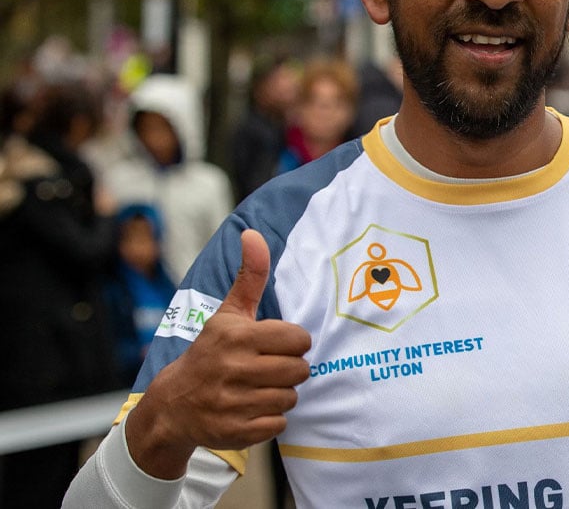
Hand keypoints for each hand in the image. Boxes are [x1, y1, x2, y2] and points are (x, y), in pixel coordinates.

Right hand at [125, 230, 311, 478]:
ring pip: (290, 398)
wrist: (172, 404)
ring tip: (260, 388)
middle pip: (299, 371)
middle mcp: (233, 369)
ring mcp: (231, 403)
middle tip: (270, 369)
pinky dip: (270, 419)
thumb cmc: (211, 352)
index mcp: (237, 336)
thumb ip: (249, 276)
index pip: (298, 339)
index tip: (278, 345)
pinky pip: (278, 425)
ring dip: (281, 395)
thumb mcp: (228, 314)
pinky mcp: (233, 431)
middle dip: (290, 370)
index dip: (294, 343)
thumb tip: (252, 233)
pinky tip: (251, 408)